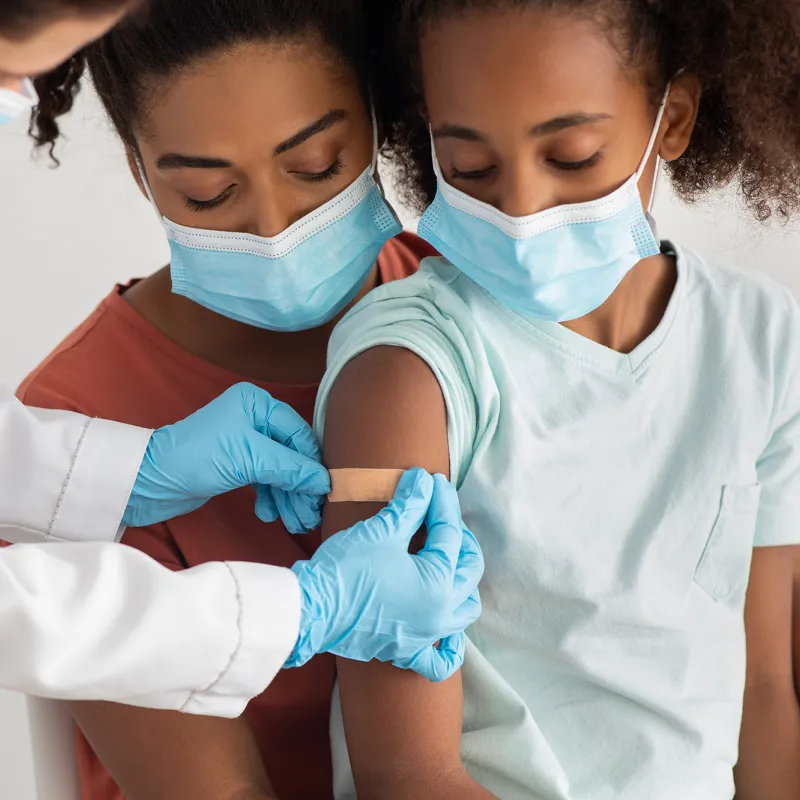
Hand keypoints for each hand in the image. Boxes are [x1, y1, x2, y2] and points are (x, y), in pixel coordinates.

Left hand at [123, 383, 329, 530]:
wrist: (150, 482)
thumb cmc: (197, 458)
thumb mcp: (249, 459)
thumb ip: (291, 468)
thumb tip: (325, 482)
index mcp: (257, 403)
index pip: (299, 434)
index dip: (312, 464)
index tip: (323, 493)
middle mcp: (253, 417)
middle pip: (292, 454)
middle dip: (300, 486)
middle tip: (308, 516)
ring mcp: (245, 441)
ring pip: (280, 470)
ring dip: (288, 496)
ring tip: (294, 522)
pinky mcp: (236, 463)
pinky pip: (265, 479)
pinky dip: (271, 497)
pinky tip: (268, 513)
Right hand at [286, 468, 483, 680]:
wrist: (310, 609)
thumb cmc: (347, 569)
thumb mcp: (382, 531)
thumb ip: (410, 504)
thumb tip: (424, 480)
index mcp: (439, 582)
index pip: (449, 533)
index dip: (441, 501)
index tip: (432, 481)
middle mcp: (441, 613)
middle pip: (467, 568)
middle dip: (458, 536)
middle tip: (439, 513)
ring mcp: (425, 636)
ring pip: (464, 611)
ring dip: (462, 583)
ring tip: (448, 560)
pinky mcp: (404, 650)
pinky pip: (437, 659)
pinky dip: (447, 647)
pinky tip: (445, 633)